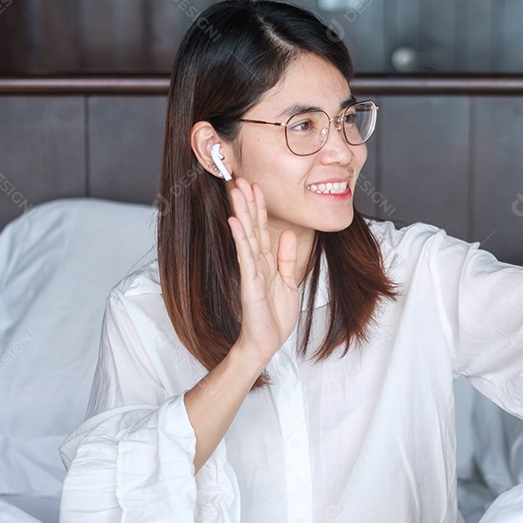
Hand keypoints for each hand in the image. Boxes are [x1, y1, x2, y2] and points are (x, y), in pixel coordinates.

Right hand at [227, 176, 300, 370]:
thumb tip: (287, 234)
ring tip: (236, 191)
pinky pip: (245, 257)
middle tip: (241, 179)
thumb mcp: (287, 281)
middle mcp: (256, 263)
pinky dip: (241, 239)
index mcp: (266, 262)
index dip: (259, 207)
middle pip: (252, 227)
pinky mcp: (249, 283)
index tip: (256, 186)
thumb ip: (286, 258)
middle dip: (247, 202)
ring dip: (242, 212)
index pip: (261, 229)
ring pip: (246, 236)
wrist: (265, 343)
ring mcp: (251, 272)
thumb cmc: (273, 316)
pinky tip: (235, 222)